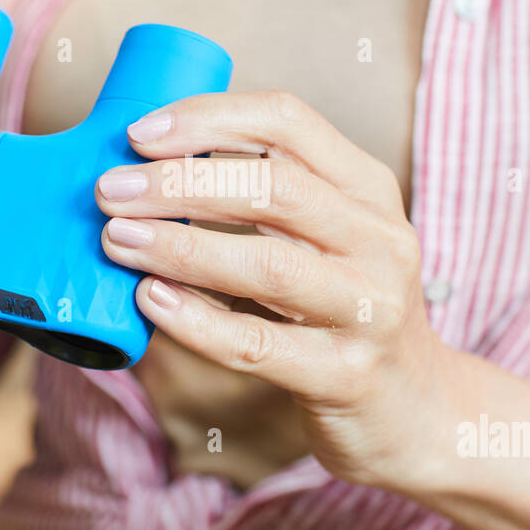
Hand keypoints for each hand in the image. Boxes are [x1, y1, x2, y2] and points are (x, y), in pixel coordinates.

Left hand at [96, 90, 454, 488]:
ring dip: (182, 246)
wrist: (418, 410)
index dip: (209, 118)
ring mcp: (368, 310)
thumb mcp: (331, 237)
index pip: (289, 123)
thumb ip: (267, 200)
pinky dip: (196, 321)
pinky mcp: (345, 375)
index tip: (140, 134)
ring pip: (269, 264)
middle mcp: (379, 240)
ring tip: (118, 239)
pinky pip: (257, 343)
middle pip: (274, 188)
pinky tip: (150, 301)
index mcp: (369, 189)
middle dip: (181, 181)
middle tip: (111, 190)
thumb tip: (151, 168)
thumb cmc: (347, 310)